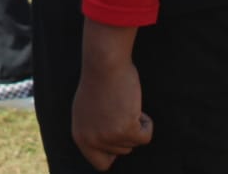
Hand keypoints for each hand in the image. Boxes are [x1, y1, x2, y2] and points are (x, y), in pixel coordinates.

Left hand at [73, 23, 152, 170]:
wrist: (104, 63)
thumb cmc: (99, 80)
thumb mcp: (88, 110)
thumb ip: (95, 130)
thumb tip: (110, 149)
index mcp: (80, 136)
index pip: (100, 163)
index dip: (113, 153)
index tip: (119, 139)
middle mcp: (92, 140)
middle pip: (122, 151)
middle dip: (126, 131)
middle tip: (118, 108)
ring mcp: (108, 136)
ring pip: (134, 143)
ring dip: (136, 124)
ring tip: (124, 103)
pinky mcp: (125, 129)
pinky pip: (146, 136)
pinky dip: (147, 123)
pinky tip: (136, 106)